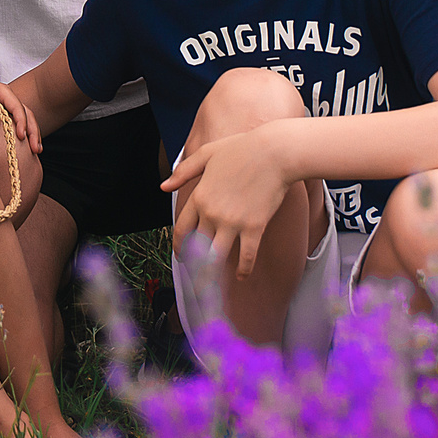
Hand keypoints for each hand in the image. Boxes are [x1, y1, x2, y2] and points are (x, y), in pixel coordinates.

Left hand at [0, 64, 40, 153]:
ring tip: (37, 150)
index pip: (17, 107)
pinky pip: (17, 121)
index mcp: (2, 91)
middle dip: (33, 131)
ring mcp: (6, 104)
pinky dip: (25, 132)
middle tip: (36, 148)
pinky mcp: (3, 111)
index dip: (21, 122)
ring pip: (25, 118)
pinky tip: (27, 144)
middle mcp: (8, 97)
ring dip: (32, 133)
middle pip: (26, 113)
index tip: (21, 137)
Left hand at [163, 128, 294, 278]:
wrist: (274, 153)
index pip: (182, 229)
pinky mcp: (254, 228)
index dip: (179, 246)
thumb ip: (183, 171)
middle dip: (193, 267)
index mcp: (199, 196)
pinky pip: (246, 256)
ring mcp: (232, 222)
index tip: (182, 257)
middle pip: (197, 247)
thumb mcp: (207, 154)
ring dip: (211, 276)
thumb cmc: (242, 149)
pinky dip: (243, 269)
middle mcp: (212, 213)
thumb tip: (163, 186)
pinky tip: (241, 275)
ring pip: (216, 257)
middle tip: (194, 280)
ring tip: (210, 289)